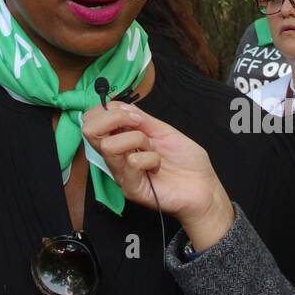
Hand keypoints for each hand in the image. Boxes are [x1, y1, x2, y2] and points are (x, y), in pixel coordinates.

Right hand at [81, 102, 234, 249]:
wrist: (204, 187)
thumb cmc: (187, 162)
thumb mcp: (164, 131)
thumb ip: (142, 119)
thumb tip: (118, 106)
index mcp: (122, 141)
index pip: (94, 121)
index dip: (108, 110)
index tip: (134, 113)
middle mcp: (117, 157)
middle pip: (90, 131)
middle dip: (114, 118)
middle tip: (138, 123)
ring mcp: (122, 174)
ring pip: (109, 146)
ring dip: (137, 139)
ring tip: (153, 149)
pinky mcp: (132, 189)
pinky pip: (131, 162)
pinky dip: (150, 158)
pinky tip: (158, 165)